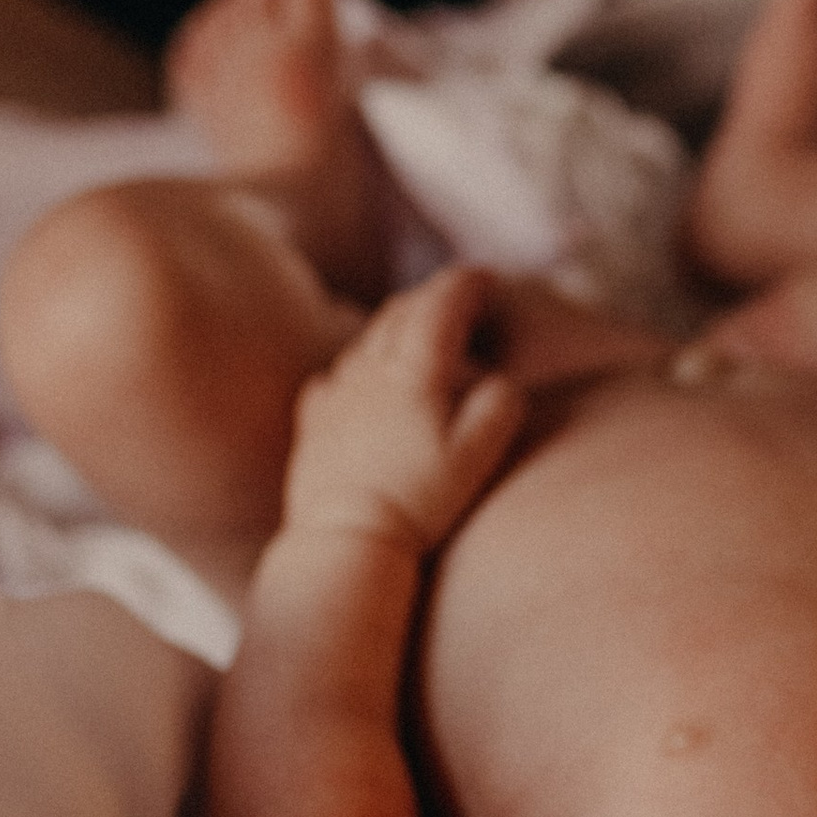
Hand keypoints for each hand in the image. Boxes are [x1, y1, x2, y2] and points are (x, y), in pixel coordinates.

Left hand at [280, 268, 522, 555]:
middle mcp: (369, 372)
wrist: (345, 540)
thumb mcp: (476, 458)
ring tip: (420, 334)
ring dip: (397, 325)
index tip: (485, 275)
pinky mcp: (314, 422)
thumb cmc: (417, 502)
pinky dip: (360, 364)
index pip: (440, 306)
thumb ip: (497, 409)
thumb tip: (503, 383)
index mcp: (414, 373)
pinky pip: (335, 375)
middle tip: (461, 298)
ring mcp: (337, 395)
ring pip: (367, 340)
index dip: (465, 284)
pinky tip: (364, 380)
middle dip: (433, 296)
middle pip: (400, 312)